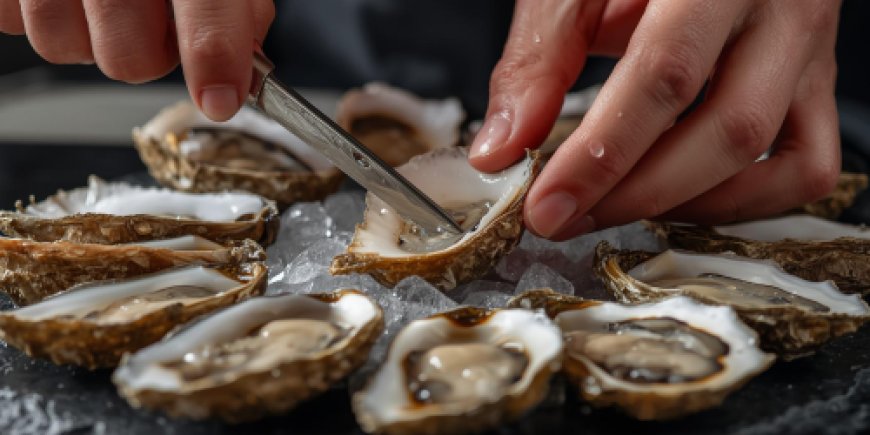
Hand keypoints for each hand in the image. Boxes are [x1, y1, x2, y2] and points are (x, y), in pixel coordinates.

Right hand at [0, 0, 274, 120]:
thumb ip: (234, 2)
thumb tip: (245, 59)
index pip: (205, 4)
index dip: (214, 57)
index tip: (220, 96)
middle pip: (127, 55)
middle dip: (147, 54)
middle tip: (153, 22)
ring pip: (62, 45)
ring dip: (90, 37)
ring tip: (104, 0)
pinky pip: (14, 21)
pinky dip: (46, 12)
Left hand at [469, 0, 841, 239]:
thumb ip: (540, 58)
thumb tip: (503, 149)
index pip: (665, 76)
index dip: (601, 155)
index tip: (546, 205)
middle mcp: (783, 8)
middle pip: (730, 131)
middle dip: (635, 195)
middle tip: (564, 219)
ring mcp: (810, 49)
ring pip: (778, 160)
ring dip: (685, 205)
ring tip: (609, 208)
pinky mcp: (814, 82)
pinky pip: (808, 165)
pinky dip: (741, 200)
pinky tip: (676, 194)